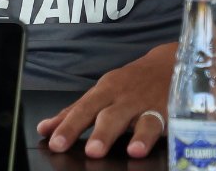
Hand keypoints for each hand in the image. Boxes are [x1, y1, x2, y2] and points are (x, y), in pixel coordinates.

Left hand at [36, 44, 174, 158]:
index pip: (83, 110)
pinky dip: (164, 137)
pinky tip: (159, 147)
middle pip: (112, 115)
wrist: (168, 63)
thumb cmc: (129, 83)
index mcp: (105, 92)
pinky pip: (169, 125)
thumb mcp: (101, 93)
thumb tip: (45, 129)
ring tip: (132, 151)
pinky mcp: (171, 114)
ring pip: (143, 121)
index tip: (56, 143)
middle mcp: (125, 99)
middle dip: (102, 133)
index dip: (69, 127)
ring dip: (138, 136)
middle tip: (92, 151)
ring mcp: (149, 106)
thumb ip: (74, 113)